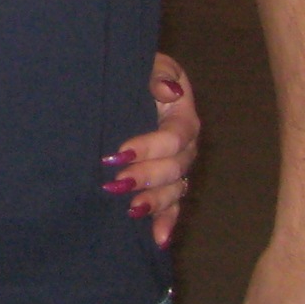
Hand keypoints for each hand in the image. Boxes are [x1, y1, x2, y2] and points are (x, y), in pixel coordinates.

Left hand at [105, 51, 199, 246]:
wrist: (130, 84)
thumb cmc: (138, 71)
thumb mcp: (148, 63)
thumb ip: (159, 74)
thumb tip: (170, 92)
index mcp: (183, 116)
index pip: (175, 137)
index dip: (150, 146)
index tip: (120, 152)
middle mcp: (186, 147)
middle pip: (175, 168)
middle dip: (146, 176)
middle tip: (118, 182)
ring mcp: (178, 167)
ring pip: (174, 190)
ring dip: (154, 202)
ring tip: (132, 210)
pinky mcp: (168, 183)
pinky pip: (174, 207)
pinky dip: (167, 223)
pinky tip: (157, 240)